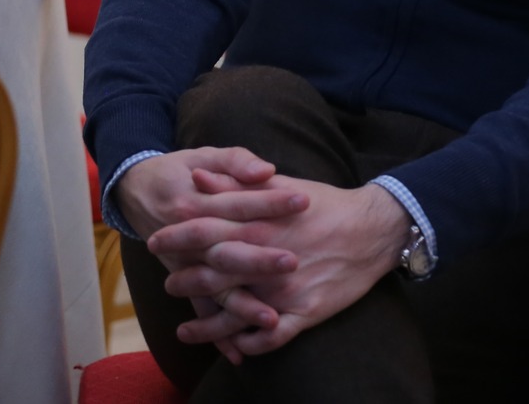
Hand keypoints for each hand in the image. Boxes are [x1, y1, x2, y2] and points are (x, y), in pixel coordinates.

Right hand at [113, 150, 311, 360]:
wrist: (137, 189)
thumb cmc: (182, 168)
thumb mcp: (207, 154)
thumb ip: (237, 161)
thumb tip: (265, 171)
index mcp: (196, 201)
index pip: (240, 203)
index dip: (271, 202)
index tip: (304, 201)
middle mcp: (187, 237)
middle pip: (227, 251)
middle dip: (260, 260)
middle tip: (293, 263)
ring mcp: (184, 263)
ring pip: (213, 289)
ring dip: (241, 306)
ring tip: (272, 319)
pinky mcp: (183, 280)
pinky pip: (201, 310)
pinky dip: (217, 332)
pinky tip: (240, 351)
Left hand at [154, 179, 410, 357]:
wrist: (373, 229)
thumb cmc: (325, 204)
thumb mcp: (280, 185)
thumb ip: (236, 183)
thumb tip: (197, 177)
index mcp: (258, 225)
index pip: (204, 231)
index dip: (176, 237)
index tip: (155, 241)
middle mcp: (266, 260)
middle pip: (212, 274)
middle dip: (184, 280)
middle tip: (166, 285)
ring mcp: (285, 291)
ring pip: (235, 314)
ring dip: (207, 325)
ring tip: (185, 332)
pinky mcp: (306, 312)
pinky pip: (271, 337)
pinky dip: (251, 344)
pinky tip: (236, 349)